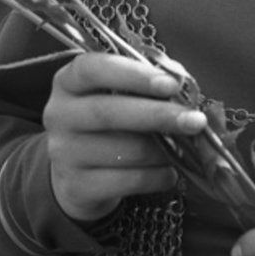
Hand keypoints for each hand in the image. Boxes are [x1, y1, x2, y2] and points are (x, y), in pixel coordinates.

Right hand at [43, 50, 207, 222]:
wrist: (75, 176)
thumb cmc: (106, 126)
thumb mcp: (112, 97)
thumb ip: (142, 86)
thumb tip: (184, 87)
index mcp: (68, 82)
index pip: (93, 69)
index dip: (133, 74)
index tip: (171, 84)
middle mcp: (59, 115)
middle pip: (108, 112)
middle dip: (158, 115)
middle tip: (195, 120)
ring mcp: (64, 153)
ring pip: (123, 150)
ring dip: (162, 150)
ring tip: (184, 148)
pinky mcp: (76, 187)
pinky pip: (127, 181)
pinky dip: (156, 177)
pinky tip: (169, 173)